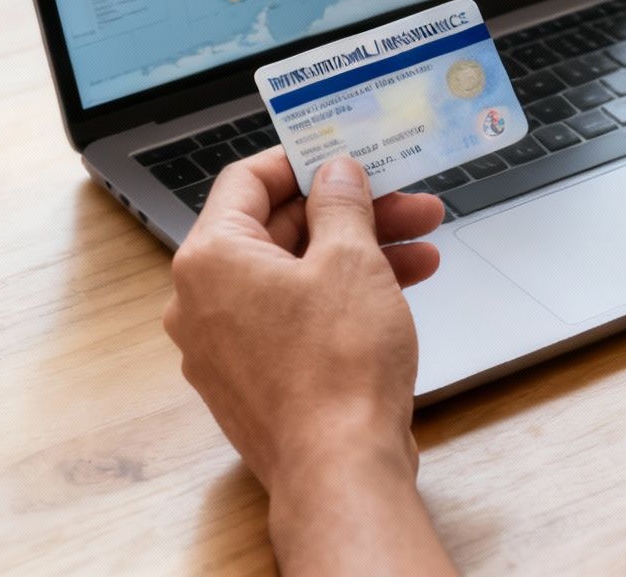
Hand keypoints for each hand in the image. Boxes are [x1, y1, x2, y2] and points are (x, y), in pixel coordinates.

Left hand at [163, 147, 444, 494]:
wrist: (340, 470)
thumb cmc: (338, 370)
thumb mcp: (352, 261)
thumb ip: (342, 205)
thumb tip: (336, 175)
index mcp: (210, 259)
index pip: (248, 180)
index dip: (303, 161)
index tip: (345, 154)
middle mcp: (202, 302)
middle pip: (277, 230)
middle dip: (351, 213)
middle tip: (406, 202)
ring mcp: (224, 346)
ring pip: (293, 276)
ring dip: (358, 255)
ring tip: (423, 249)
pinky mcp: (254, 381)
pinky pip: (293, 319)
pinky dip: (339, 298)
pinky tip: (398, 291)